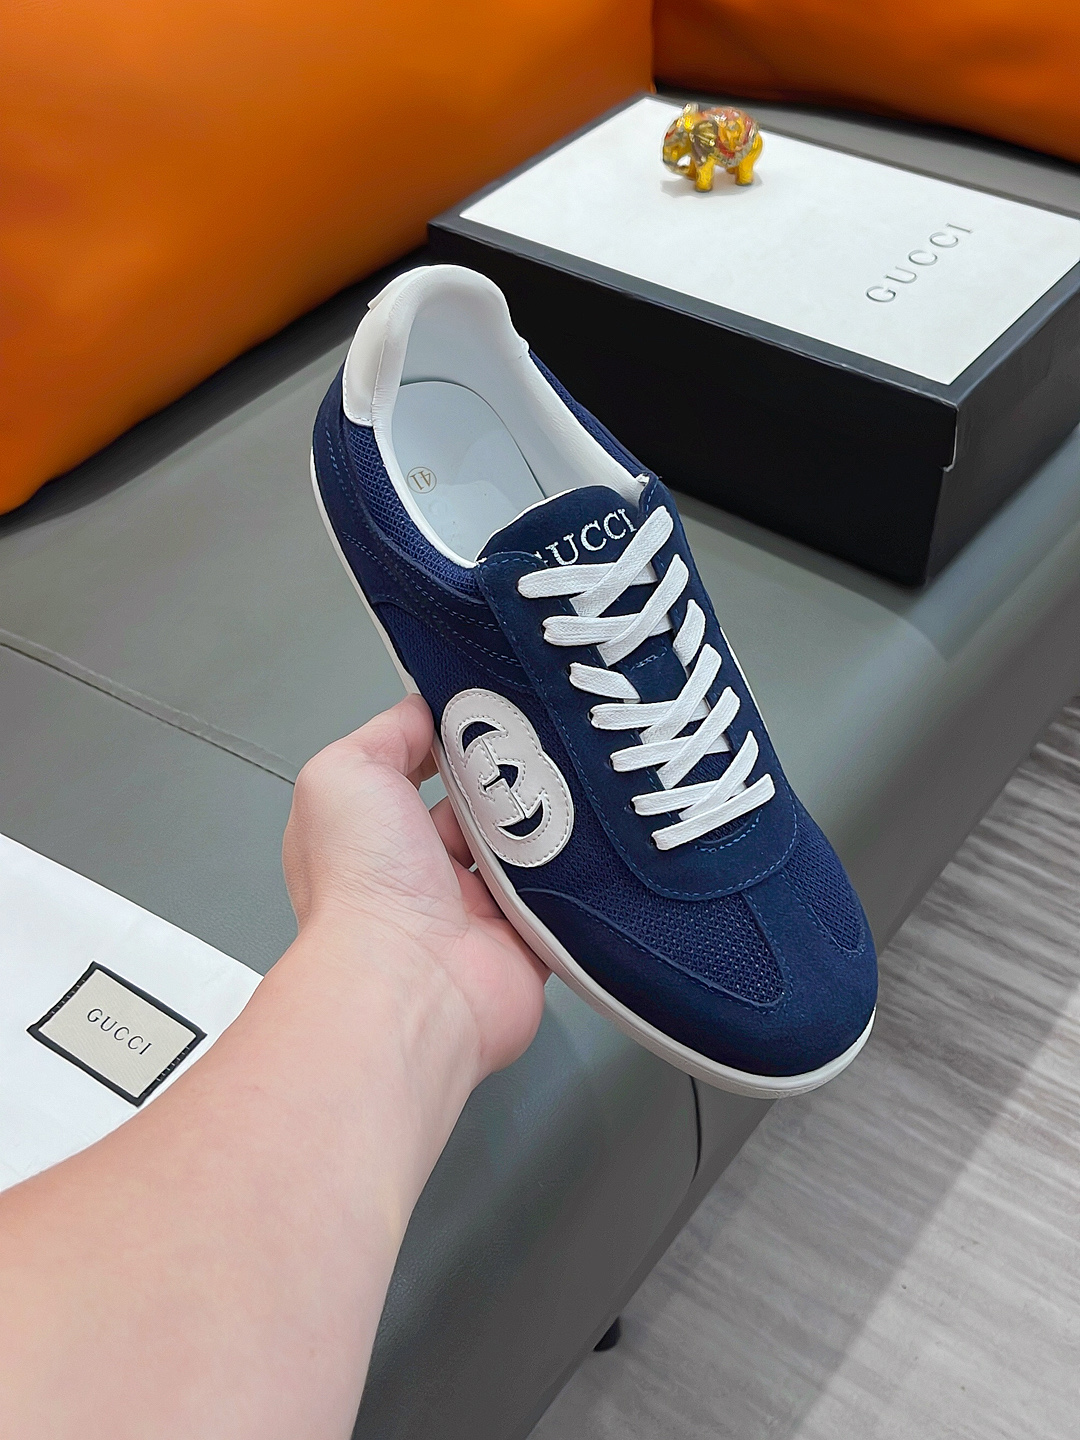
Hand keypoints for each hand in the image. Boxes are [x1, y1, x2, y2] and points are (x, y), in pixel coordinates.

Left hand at [283, 695, 547, 1080]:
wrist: (410, 983)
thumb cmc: (361, 884)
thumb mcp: (345, 774)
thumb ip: (387, 733)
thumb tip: (425, 711)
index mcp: (375, 832)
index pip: (423, 769)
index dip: (456, 739)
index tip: (493, 709)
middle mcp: (422, 872)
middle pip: (484, 803)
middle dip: (510, 776)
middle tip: (543, 742)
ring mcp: (477, 910)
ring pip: (527, 843)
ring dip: (545, 816)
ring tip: (568, 780)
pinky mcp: (528, 939)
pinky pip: (563, 891)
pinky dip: (575, 867)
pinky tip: (589, 831)